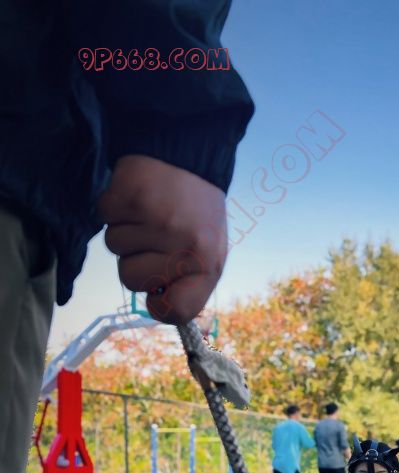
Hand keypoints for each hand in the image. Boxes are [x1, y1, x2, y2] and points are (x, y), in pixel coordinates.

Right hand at [98, 155, 227, 325]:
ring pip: (114, 249)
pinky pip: (104, 218)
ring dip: (125, 231)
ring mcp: (158, 222)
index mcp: (209, 265)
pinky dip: (114, 208)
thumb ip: (188, 285)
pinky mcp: (132, 197)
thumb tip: (158, 309)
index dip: (159, 306)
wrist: (189, 152)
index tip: (157, 293)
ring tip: (151, 211)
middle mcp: (186, 247)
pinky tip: (138, 196)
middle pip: (131, 281)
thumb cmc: (196, 211)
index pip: (177, 310)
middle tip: (157, 235)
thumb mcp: (208, 251)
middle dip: (136, 260)